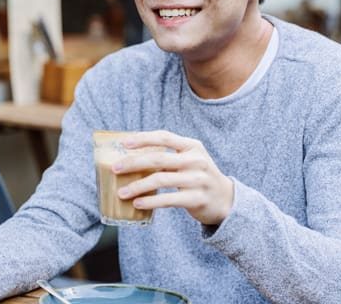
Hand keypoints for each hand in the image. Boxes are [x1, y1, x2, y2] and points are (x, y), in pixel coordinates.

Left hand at [114, 130, 233, 224]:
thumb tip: (131, 157)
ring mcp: (198, 179)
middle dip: (133, 163)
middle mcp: (196, 160)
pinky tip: (137, 203)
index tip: (124, 143)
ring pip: (160, 180)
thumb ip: (168, 156)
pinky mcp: (197, 199)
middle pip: (158, 158)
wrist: (226, 200)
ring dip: (137, 186)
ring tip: (121, 192)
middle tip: (115, 169)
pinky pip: (168, 199)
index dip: (143, 138)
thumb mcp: (190, 160)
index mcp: (192, 146)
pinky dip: (150, 201)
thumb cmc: (198, 177)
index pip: (164, 136)